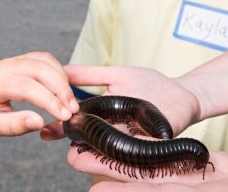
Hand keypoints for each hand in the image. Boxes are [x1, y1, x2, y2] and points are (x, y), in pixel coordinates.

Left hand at [0, 51, 78, 135]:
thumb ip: (15, 125)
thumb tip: (39, 122)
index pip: (27, 87)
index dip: (49, 101)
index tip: (64, 116)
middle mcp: (7, 66)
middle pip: (40, 69)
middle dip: (61, 89)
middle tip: (73, 110)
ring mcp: (16, 60)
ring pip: (46, 60)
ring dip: (63, 78)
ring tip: (71, 102)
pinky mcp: (24, 59)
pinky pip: (46, 59)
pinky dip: (59, 70)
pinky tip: (66, 87)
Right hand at [40, 65, 199, 140]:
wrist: (183, 92)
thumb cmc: (151, 84)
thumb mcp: (116, 74)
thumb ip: (90, 75)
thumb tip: (62, 69)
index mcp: (104, 118)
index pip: (78, 128)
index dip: (59, 131)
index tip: (44, 132)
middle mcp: (114, 134)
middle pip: (88, 147)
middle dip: (72, 149)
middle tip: (56, 142)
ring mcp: (131, 143)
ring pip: (106, 154)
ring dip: (89, 156)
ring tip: (74, 155)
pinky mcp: (149, 147)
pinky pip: (132, 155)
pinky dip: (117, 156)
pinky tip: (103, 152)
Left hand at [75, 145, 227, 191]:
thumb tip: (210, 185)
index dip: (130, 191)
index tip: (94, 187)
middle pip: (153, 185)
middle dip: (114, 174)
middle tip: (76, 160)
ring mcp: (215, 187)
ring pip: (163, 172)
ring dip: (130, 162)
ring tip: (96, 150)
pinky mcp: (224, 174)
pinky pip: (185, 165)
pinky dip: (161, 157)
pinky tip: (140, 148)